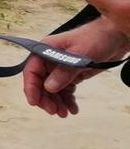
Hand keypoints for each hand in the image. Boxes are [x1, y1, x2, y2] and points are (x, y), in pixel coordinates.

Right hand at [22, 0, 129, 118]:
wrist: (116, 35)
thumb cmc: (96, 39)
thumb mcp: (79, 55)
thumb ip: (63, 72)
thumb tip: (48, 88)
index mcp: (46, 50)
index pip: (31, 71)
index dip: (31, 88)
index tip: (35, 103)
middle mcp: (50, 59)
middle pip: (40, 83)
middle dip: (46, 98)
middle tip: (55, 112)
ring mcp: (61, 67)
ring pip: (52, 89)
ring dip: (57, 102)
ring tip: (66, 113)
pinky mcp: (73, 73)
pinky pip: (65, 89)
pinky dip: (68, 100)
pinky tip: (74, 109)